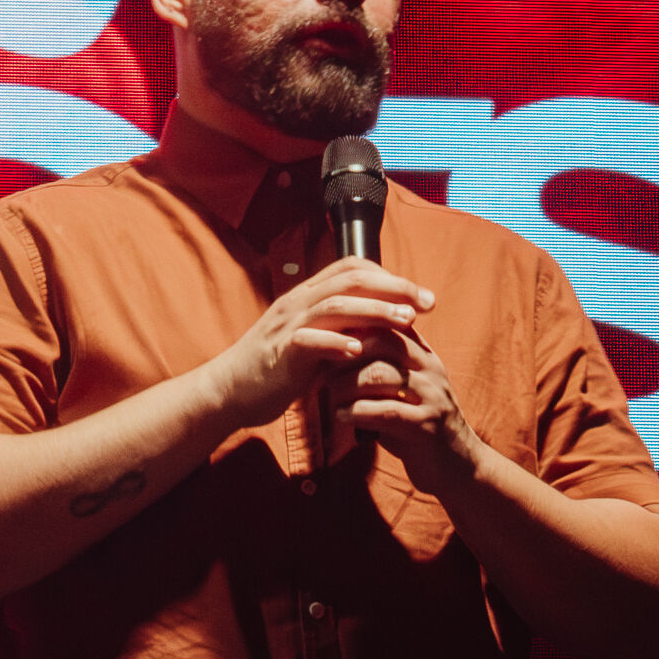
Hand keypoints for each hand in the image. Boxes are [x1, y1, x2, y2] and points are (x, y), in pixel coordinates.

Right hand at [206, 256, 433, 427]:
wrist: (231, 390)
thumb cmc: (278, 368)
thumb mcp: (315, 342)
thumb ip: (343, 330)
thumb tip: (382, 327)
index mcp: (308, 295)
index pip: (353, 268)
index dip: (391, 277)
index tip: (422, 295)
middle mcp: (299, 302)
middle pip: (351, 280)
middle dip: (394, 288)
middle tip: (427, 303)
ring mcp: (288, 325)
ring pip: (335, 305)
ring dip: (375, 310)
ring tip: (406, 321)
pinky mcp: (280, 352)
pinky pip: (309, 340)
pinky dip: (336, 343)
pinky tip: (359, 352)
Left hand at [326, 326, 483, 492]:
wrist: (456, 466)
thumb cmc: (416, 425)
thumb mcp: (400, 391)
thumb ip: (378, 368)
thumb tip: (333, 349)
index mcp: (423, 356)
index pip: (388, 323)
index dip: (354, 329)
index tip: (326, 343)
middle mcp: (430, 370)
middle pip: (382, 341)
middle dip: (346, 355)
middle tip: (323, 370)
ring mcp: (432, 396)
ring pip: (380, 374)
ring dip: (346, 384)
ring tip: (330, 395)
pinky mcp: (427, 426)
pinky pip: (386, 411)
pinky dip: (357, 412)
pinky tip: (341, 416)